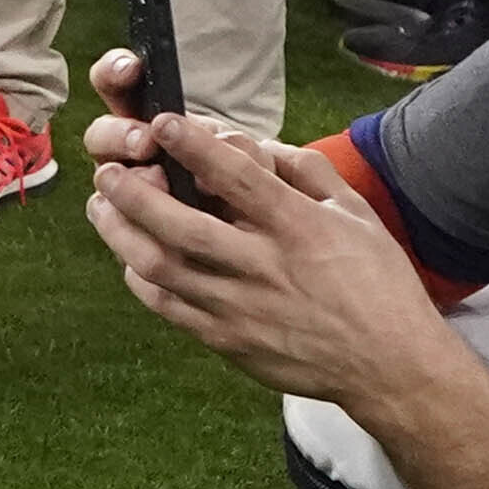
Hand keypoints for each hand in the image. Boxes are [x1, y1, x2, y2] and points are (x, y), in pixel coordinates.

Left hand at [78, 72, 450, 413]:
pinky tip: (131, 258)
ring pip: (160, 267)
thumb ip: (309, 172)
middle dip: (133, 193)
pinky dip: (141, 278)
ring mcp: (239, 308)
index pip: (237, 177)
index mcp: (298, 228)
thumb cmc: (378, 284)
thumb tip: (264, 145)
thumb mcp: (357, 214)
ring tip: (102, 207)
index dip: (194, 145)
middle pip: (179, 225)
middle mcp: (263, 267)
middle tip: (107, 171)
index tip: (163, 122)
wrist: (387, 366)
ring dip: (121, 234)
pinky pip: (167, 306)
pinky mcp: (226, 340)